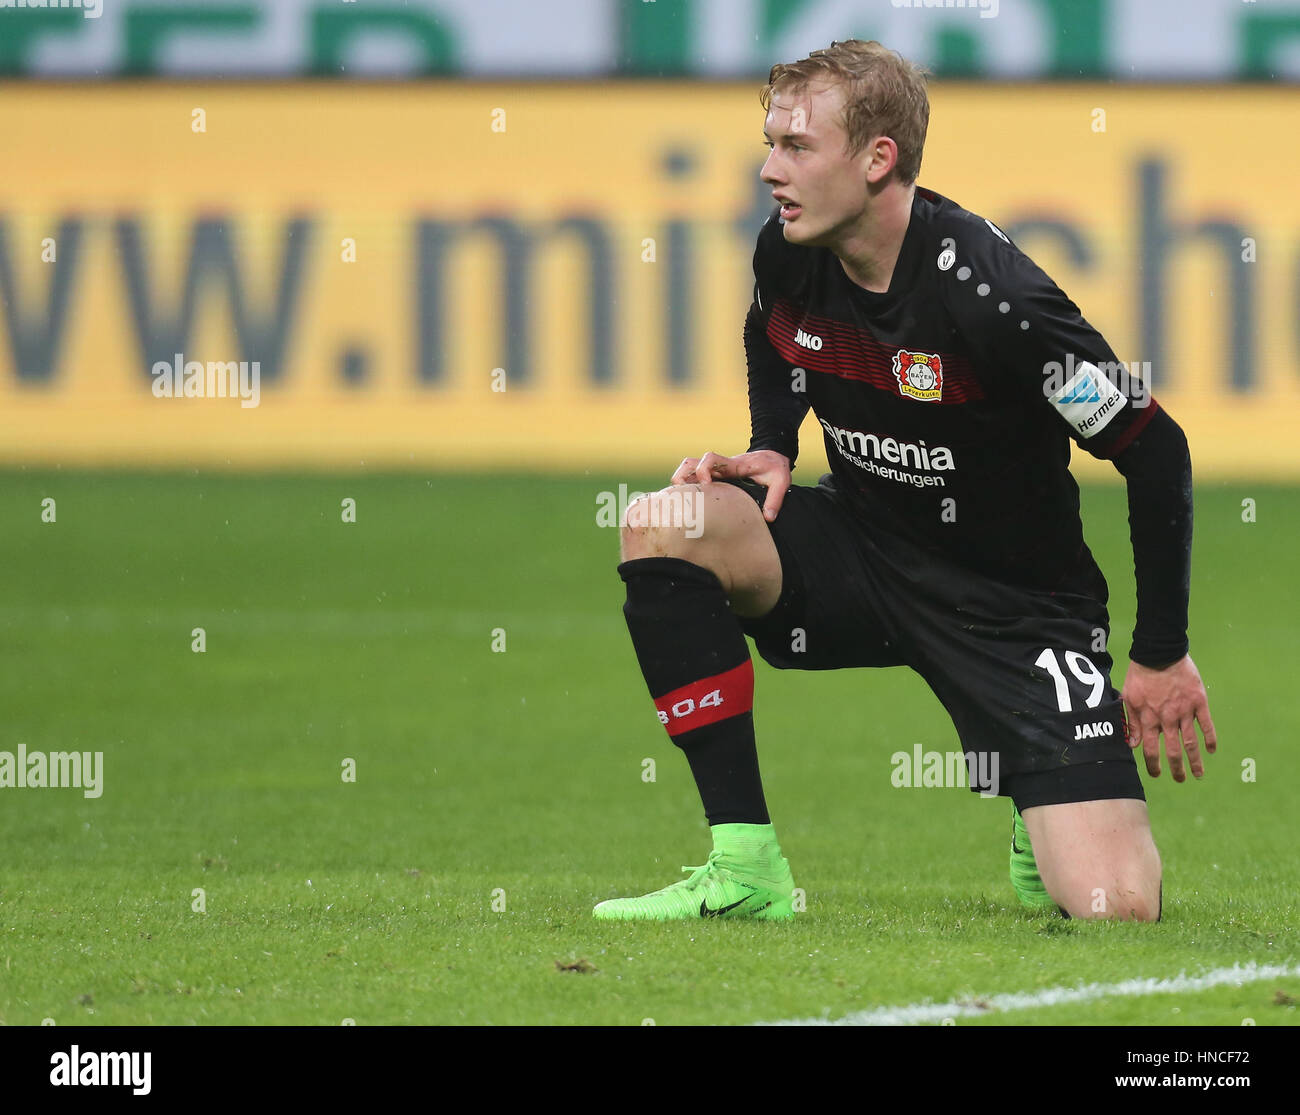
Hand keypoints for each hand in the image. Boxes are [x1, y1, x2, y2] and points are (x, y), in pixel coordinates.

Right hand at [670, 450, 791, 521]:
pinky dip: (686, 489)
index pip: (710, 459)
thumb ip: (775, 498)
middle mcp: (719, 467)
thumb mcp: (781, 481)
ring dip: (680, 483)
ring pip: (687, 470)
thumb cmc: (774, 467)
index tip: (706, 486)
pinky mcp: (714, 479)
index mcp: (733, 465)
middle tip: (686, 498)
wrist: (772, 456)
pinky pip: (693, 480)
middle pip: (690, 463)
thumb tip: (768, 518)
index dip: (703, 470)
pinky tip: (689, 506)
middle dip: (682, 478)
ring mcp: (714, 472)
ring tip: (683, 503)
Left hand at [1120, 654, 1216, 781]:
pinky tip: (1212, 750)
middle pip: (1173, 751)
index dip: (1153, 764)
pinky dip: (1210, 739)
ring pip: (1191, 743)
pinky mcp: (1199, 702)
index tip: (1156, 775)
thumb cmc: (1140, 674)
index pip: (1151, 749)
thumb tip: (1133, 744)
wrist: (1160, 653)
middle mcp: (1167, 719)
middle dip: (1176, 769)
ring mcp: (1185, 711)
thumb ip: (1132, 722)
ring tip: (1198, 774)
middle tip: (1179, 780)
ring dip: (1195, 761)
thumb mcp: (1129, 697)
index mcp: (1149, 718)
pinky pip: (1207, 725)